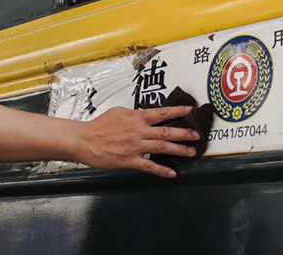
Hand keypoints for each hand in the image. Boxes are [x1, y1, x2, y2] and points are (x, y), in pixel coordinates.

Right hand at [76, 105, 199, 177]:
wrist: (85, 140)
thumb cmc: (99, 126)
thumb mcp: (118, 112)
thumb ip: (134, 113)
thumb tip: (144, 113)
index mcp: (136, 118)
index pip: (161, 113)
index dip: (177, 112)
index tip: (189, 110)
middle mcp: (138, 131)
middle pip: (167, 131)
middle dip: (185, 133)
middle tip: (197, 135)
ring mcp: (135, 147)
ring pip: (162, 148)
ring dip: (179, 150)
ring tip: (192, 152)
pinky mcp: (130, 161)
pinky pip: (150, 166)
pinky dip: (162, 170)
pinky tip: (172, 173)